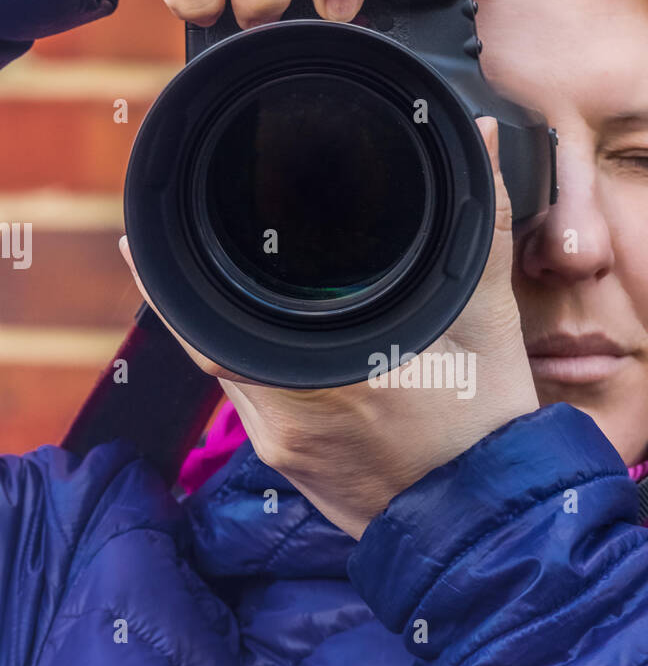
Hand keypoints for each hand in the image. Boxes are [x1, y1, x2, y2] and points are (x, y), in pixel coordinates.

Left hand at [119, 117, 538, 538]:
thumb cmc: (487, 430)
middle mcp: (286, 422)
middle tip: (170, 245)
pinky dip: (245, 369)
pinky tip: (262, 347)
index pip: (212, 322)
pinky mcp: (296, 471)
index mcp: (323, 379)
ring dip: (216, 332)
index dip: (168, 278)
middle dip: (189, 294)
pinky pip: (252, 409)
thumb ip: (481, 226)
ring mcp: (285, 453)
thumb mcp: (489, 321)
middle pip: (208, 346)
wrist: (487, 523)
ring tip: (213, 286)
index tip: (140, 237)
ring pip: (227, 380)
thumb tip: (480, 141)